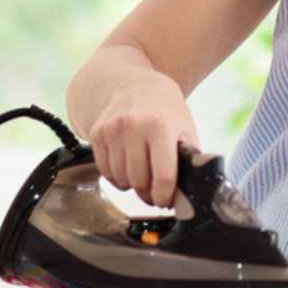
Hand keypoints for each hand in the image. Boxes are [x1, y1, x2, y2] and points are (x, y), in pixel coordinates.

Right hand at [86, 72, 200, 208]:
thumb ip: (189, 158)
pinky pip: (105, 171)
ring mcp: (112, 130)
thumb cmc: (165, 111)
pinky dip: (116, 177)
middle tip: (155, 191)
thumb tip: (191, 191)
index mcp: (160, 126)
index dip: (165, 196)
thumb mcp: (185, 128)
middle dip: (148, 194)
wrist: (135, 85)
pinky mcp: (97, 133)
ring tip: (142, 175)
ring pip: (120, 179)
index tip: (166, 202)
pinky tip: (126, 166)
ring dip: (132, 185)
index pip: (163, 176)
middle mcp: (133, 126)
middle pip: (139, 181)